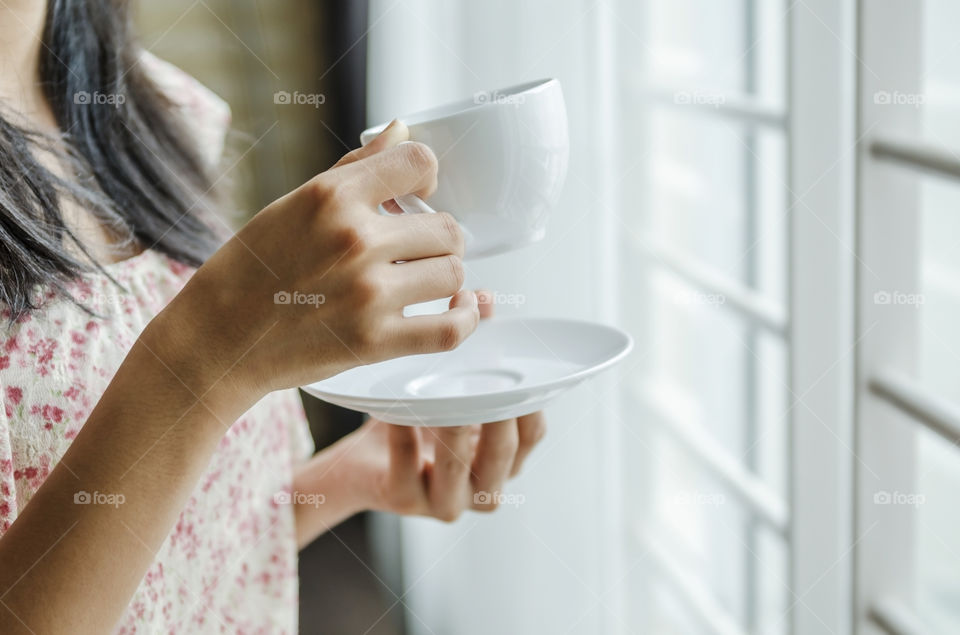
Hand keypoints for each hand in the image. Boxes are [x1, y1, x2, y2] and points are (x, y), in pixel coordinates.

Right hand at [149, 121, 478, 412]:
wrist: (218, 339)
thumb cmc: (250, 270)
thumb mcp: (293, 204)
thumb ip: (356, 168)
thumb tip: (401, 130)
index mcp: (331, 197)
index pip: (418, 162)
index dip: (427, 176)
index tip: (421, 192)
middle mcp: (355, 240)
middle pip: (447, 228)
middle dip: (437, 237)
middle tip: (416, 249)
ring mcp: (368, 294)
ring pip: (453, 273)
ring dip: (446, 277)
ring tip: (426, 280)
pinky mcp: (375, 342)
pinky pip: (451, 328)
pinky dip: (468, 318)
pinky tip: (464, 308)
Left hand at [292, 292, 546, 544]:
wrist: (360, 464)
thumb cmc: (415, 421)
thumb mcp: (448, 385)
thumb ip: (472, 345)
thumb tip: (483, 298)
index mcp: (502, 459)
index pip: (532, 435)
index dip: (531, 404)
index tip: (519, 368)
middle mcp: (481, 487)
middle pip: (504, 454)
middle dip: (496, 415)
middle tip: (484, 379)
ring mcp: (444, 501)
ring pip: (459, 469)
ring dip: (451, 429)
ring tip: (440, 394)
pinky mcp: (403, 500)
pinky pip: (406, 468)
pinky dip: (403, 438)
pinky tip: (397, 412)